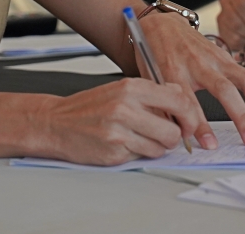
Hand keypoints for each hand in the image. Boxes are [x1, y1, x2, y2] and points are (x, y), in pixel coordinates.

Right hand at [37, 78, 201, 165]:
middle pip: (173, 130)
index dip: (189, 116)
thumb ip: (151, 93)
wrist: (55, 123)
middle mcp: (126, 107)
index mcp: (131, 87)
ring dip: (155, 147)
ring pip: (160, 148)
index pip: (179, 100)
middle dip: (173, 137)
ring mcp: (119, 131)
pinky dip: (138, 154)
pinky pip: (142, 157)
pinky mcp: (114, 152)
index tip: (187, 123)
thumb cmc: (89, 107)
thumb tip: (181, 99)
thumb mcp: (120, 89)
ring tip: (139, 138)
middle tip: (164, 135)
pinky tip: (124, 144)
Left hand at [138, 11, 244, 147]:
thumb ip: (165, 107)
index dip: (201, 126)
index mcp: (173, 72)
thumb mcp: (150, 81)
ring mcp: (214, 57)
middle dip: (241, 117)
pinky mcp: (225, 55)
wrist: (159, 25)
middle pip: (225, 90)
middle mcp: (197, 64)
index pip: (190, 103)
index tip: (210, 144)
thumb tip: (183, 138)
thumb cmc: (153, 55)